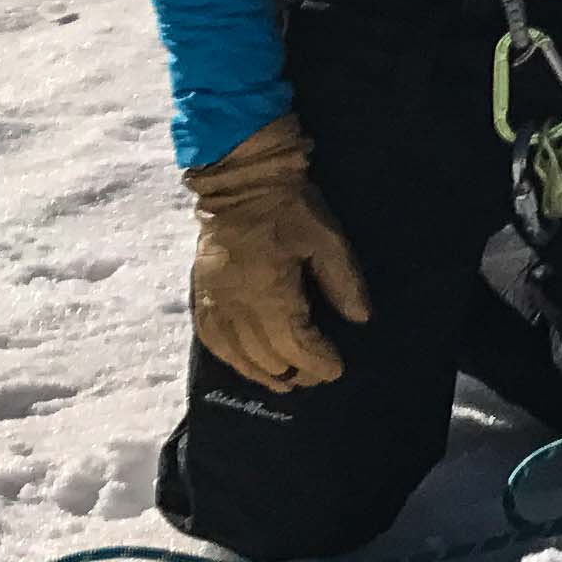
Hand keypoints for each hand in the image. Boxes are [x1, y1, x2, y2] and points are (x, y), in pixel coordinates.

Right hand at [185, 115, 370, 391]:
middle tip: (317, 376)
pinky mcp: (200, 292)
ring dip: (261, 372)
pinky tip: (245, 363)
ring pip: (234, 353)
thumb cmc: (290, 207)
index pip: (294, 342)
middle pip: (265, 354)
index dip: (317, 361)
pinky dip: (229, 356)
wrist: (240, 180)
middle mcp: (235, 302)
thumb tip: (360, 319)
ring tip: (286, 381)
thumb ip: (343, 281)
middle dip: (294, 370)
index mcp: (267, 290)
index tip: (336, 368)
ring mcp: (212, 299)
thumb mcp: (327, 239)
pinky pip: (209, 337)